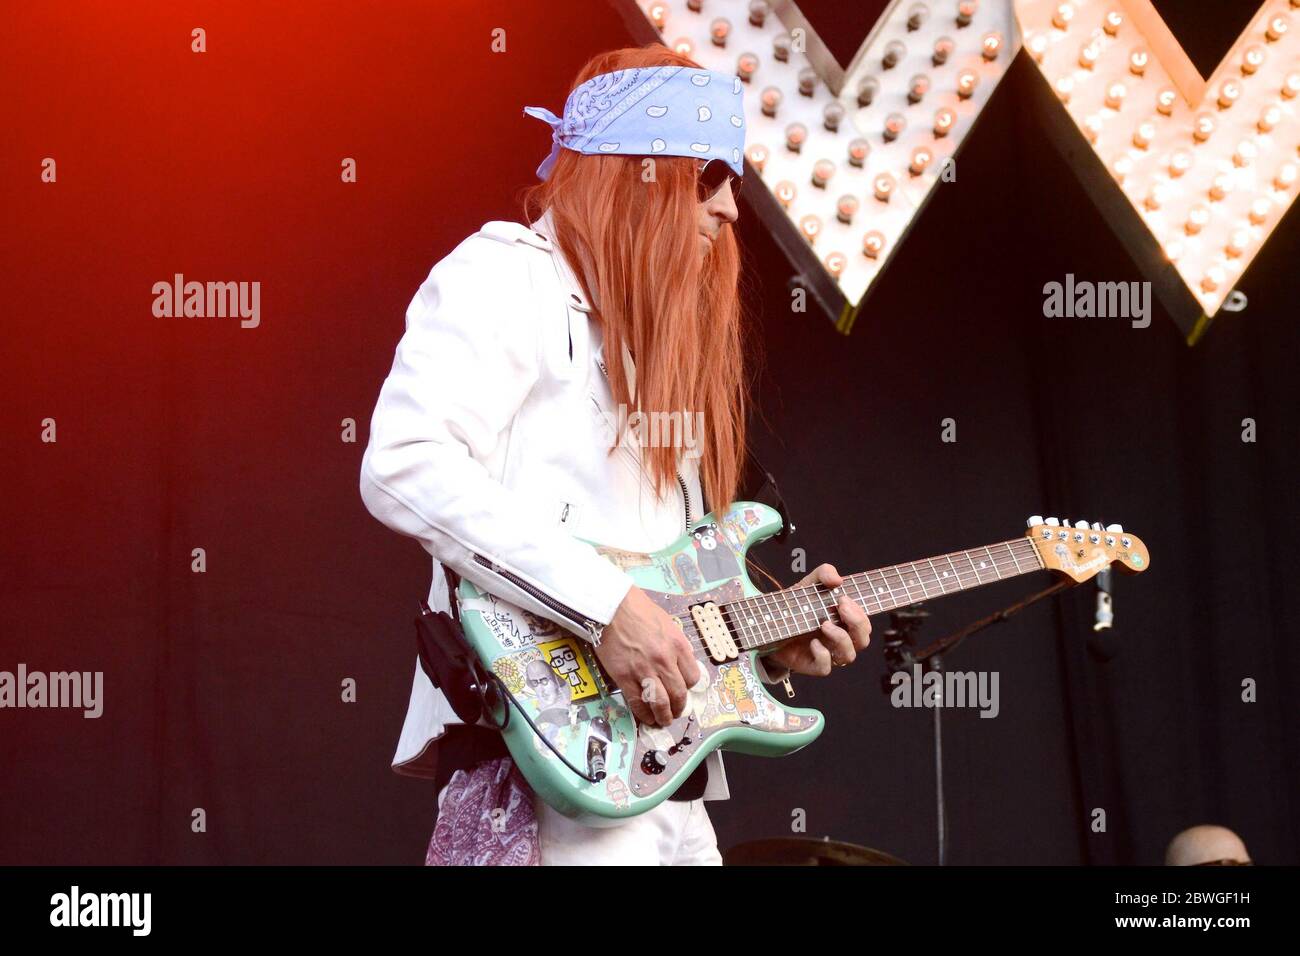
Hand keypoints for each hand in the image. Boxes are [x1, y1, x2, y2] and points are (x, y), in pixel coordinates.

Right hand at [595, 586, 701, 726]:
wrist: (610, 606)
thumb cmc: (637, 609)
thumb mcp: (666, 623)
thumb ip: (675, 644)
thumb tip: (678, 662)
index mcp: (677, 645)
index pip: (692, 677)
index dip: (688, 688)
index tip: (683, 691)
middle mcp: (664, 661)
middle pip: (678, 694)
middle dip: (679, 708)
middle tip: (675, 712)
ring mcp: (644, 670)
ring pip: (660, 703)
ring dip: (663, 716)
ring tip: (662, 720)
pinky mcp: (624, 676)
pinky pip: (637, 702)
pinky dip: (643, 714)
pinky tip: (645, 717)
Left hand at [762, 564, 870, 676]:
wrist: (769, 621)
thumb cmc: (796, 604)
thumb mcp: (809, 584)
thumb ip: (824, 574)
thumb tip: (838, 580)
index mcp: (843, 622)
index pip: (864, 624)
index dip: (861, 614)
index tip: (843, 598)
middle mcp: (839, 639)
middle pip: (863, 640)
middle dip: (857, 623)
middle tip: (840, 607)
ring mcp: (826, 652)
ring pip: (848, 656)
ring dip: (841, 639)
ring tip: (824, 624)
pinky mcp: (810, 663)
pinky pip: (825, 668)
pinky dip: (823, 655)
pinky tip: (813, 642)